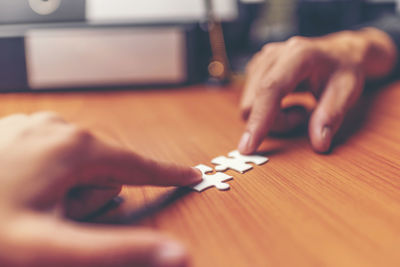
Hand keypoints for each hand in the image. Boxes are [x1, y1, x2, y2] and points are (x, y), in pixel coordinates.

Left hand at [0, 112, 201, 266]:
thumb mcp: (51, 248)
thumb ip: (119, 251)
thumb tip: (179, 256)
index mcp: (75, 147)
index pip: (139, 163)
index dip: (168, 173)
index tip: (192, 173)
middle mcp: (58, 127)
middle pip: (103, 168)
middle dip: (92, 198)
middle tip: (55, 218)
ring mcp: (34, 126)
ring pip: (77, 163)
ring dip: (69, 191)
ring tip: (33, 208)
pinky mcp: (17, 132)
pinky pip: (53, 156)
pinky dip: (50, 179)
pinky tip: (21, 194)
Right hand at [238, 28, 396, 152]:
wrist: (339, 52)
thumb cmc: (344, 70)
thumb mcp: (347, 92)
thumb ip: (331, 116)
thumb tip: (319, 143)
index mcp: (297, 55)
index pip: (270, 89)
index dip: (258, 119)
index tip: (248, 147)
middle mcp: (273, 55)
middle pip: (254, 103)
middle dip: (276, 122)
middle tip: (304, 115)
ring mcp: (261, 61)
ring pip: (249, 106)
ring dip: (272, 118)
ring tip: (298, 107)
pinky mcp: (255, 69)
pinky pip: (251, 102)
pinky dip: (267, 112)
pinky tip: (287, 102)